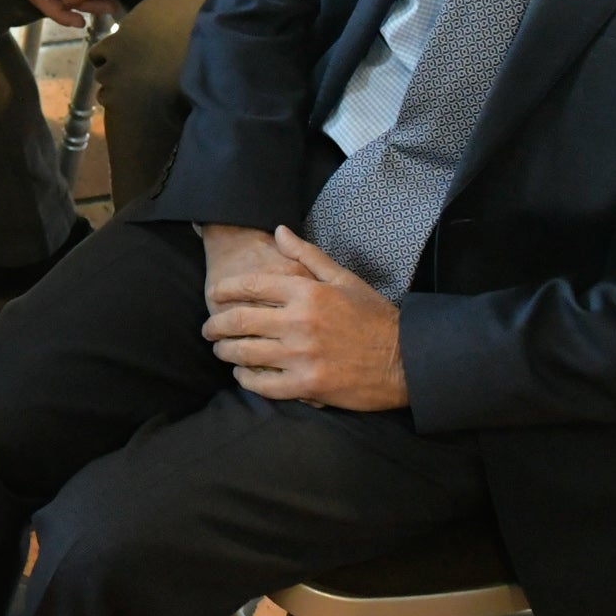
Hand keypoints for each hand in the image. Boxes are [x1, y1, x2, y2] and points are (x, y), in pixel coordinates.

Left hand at [201, 225, 408, 409]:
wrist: (406, 359)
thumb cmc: (375, 317)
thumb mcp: (344, 278)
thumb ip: (307, 255)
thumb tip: (278, 230)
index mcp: (307, 292)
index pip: (252, 285)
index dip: (226, 289)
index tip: (214, 295)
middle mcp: (299, 321)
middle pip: (239, 320)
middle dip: (216, 325)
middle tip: (208, 329)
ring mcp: (302, 355)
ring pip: (246, 352)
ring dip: (226, 352)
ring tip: (221, 351)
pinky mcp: (307, 384)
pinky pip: (263, 384)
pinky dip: (246, 379)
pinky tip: (242, 375)